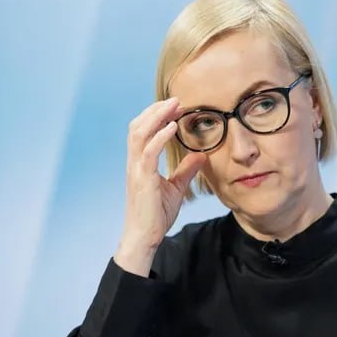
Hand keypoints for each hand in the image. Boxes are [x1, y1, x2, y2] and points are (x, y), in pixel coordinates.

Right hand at [114, 97, 206, 275]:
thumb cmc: (156, 215)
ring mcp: (136, 170)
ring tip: (173, 106)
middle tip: (176, 99)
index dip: (156, 115)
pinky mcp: (142, 180)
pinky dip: (160, 136)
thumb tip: (202, 154)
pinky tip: (172, 127)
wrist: (144, 237)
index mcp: (140, 163)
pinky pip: (148, 152)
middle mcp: (134, 163)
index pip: (143, 131)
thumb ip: (187, 169)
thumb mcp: (176, 187)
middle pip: (138, 126)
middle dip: (155, 110)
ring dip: (156, 117)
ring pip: (139, 133)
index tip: (175, 106)